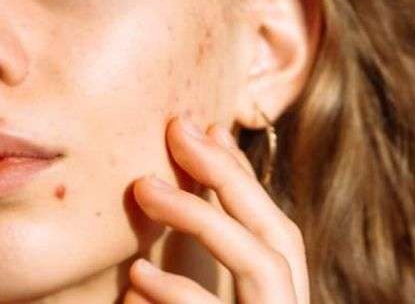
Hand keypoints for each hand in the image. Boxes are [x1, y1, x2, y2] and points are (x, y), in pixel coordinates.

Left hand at [124, 118, 308, 303]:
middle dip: (229, 174)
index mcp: (276, 300)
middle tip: (177, 128)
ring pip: (262, 265)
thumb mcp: (190, 302)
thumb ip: (189, 264)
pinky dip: (176, 290)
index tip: (212, 128)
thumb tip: (157, 193)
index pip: (273, 229)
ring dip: (200, 216)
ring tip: (143, 188)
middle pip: (278, 233)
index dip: (245, 176)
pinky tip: (136, 277)